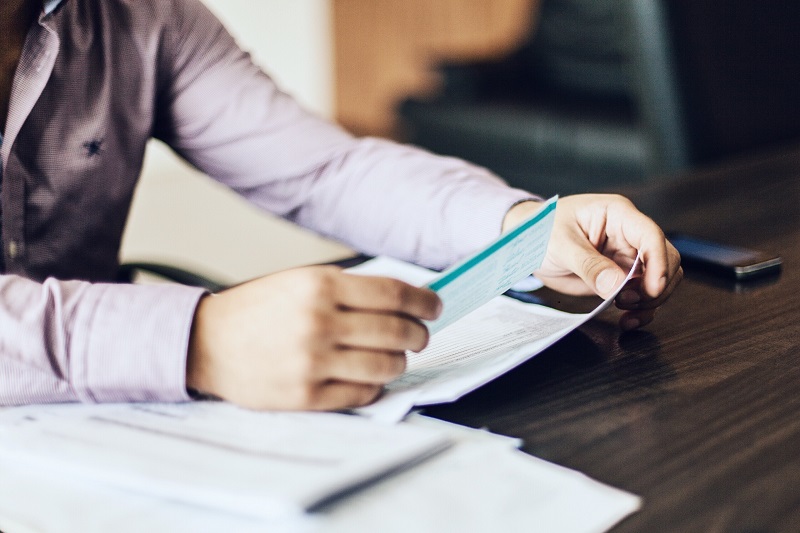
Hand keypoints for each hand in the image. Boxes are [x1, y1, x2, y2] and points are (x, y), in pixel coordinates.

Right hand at [186, 266, 440, 410]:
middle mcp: (319, 322)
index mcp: (320, 286)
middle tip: (419, 336)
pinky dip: (373, 386)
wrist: (206, 342)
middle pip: (397, 331)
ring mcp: (312, 362)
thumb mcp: (301, 281)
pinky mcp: (306, 395)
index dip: (424, 301)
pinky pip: (363, 394)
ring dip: (398, 362)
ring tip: (391, 357)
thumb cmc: (259, 310)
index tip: (435, 307)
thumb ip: (350, 290)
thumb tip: (405, 299)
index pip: (394, 293)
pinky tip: (366, 377)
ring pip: (386, 365)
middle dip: (418, 335)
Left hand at [503, 194, 681, 329]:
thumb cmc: (540, 231)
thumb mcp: (560, 244)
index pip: (650, 235)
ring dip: (650, 301)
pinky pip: (643, 295)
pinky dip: (642, 310)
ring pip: (659, 279)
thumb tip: (617, 286)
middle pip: (665, 259)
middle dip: (655, 285)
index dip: (658, 262)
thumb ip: (588, 264)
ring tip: (624, 311)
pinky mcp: (620, 278)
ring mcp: (626, 257)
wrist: (526, 245)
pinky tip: (627, 320)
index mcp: (617, 214)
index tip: (652, 288)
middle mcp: (628, 235)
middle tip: (626, 301)